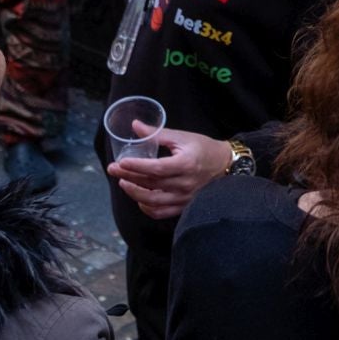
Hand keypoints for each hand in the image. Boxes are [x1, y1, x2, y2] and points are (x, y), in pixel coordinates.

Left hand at [106, 127, 231, 220]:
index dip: (137, 166)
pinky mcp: (184, 206)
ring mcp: (185, 198)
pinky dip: (147, 208)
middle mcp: (185, 184)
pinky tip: (139, 198)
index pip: (157, 169)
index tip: (121, 162)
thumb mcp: (182, 137)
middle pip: (151, 184)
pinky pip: (161, 212)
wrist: (225, 165)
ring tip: (123, 183)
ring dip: (134, 193)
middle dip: (128, 176)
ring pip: (153, 201)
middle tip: (113, 169)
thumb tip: (135, 126)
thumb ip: (157, 133)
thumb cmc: (203, 148)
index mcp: (185, 164)